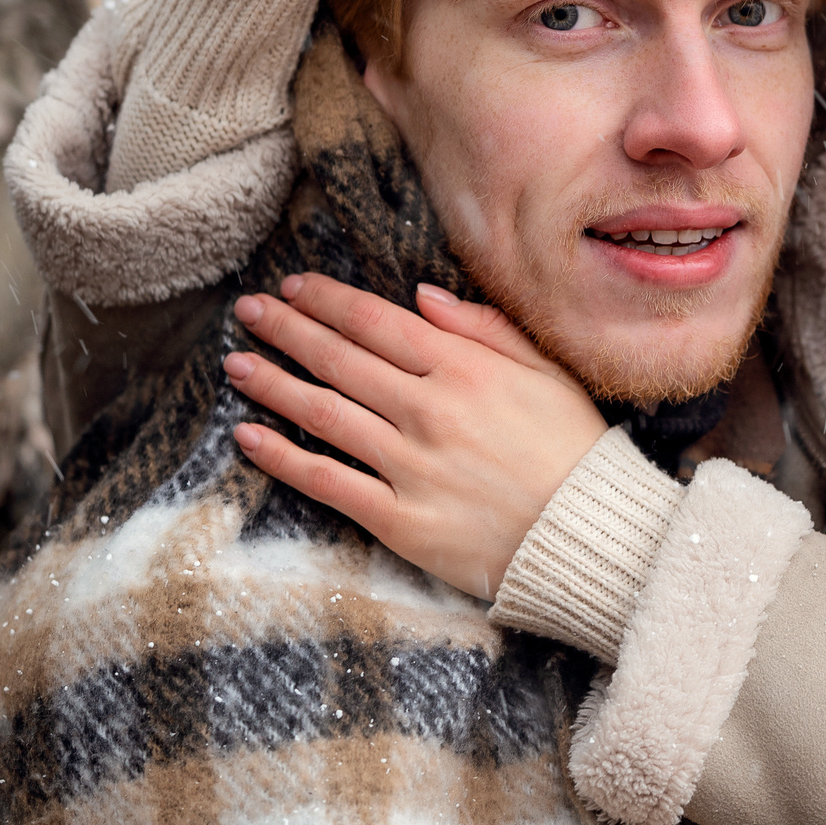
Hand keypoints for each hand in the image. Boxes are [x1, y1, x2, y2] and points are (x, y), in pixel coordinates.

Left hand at [222, 272, 609, 598]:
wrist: (589, 537)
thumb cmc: (573, 449)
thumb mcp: (546, 371)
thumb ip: (485, 328)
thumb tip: (422, 296)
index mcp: (466, 369)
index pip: (378, 323)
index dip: (329, 302)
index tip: (294, 288)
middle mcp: (430, 411)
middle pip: (340, 360)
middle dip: (287, 330)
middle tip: (249, 312)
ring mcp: (411, 467)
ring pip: (323, 414)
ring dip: (272, 384)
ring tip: (237, 365)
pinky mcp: (399, 520)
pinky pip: (328, 483)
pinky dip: (282, 459)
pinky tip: (249, 437)